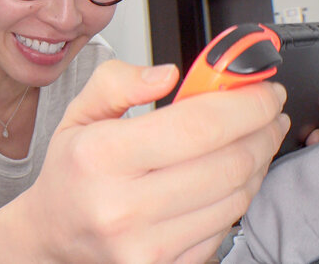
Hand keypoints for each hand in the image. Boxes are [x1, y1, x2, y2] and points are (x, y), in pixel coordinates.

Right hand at [21, 60, 287, 262]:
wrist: (53, 231)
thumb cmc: (71, 171)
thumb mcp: (79, 113)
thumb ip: (117, 82)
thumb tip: (168, 75)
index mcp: (99, 157)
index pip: (196, 127)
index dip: (244, 105)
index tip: (262, 90)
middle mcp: (122, 206)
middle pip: (227, 163)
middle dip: (261, 129)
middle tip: (265, 111)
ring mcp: (146, 245)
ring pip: (235, 198)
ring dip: (255, 162)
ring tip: (247, 140)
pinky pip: (225, 227)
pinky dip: (236, 196)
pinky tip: (225, 177)